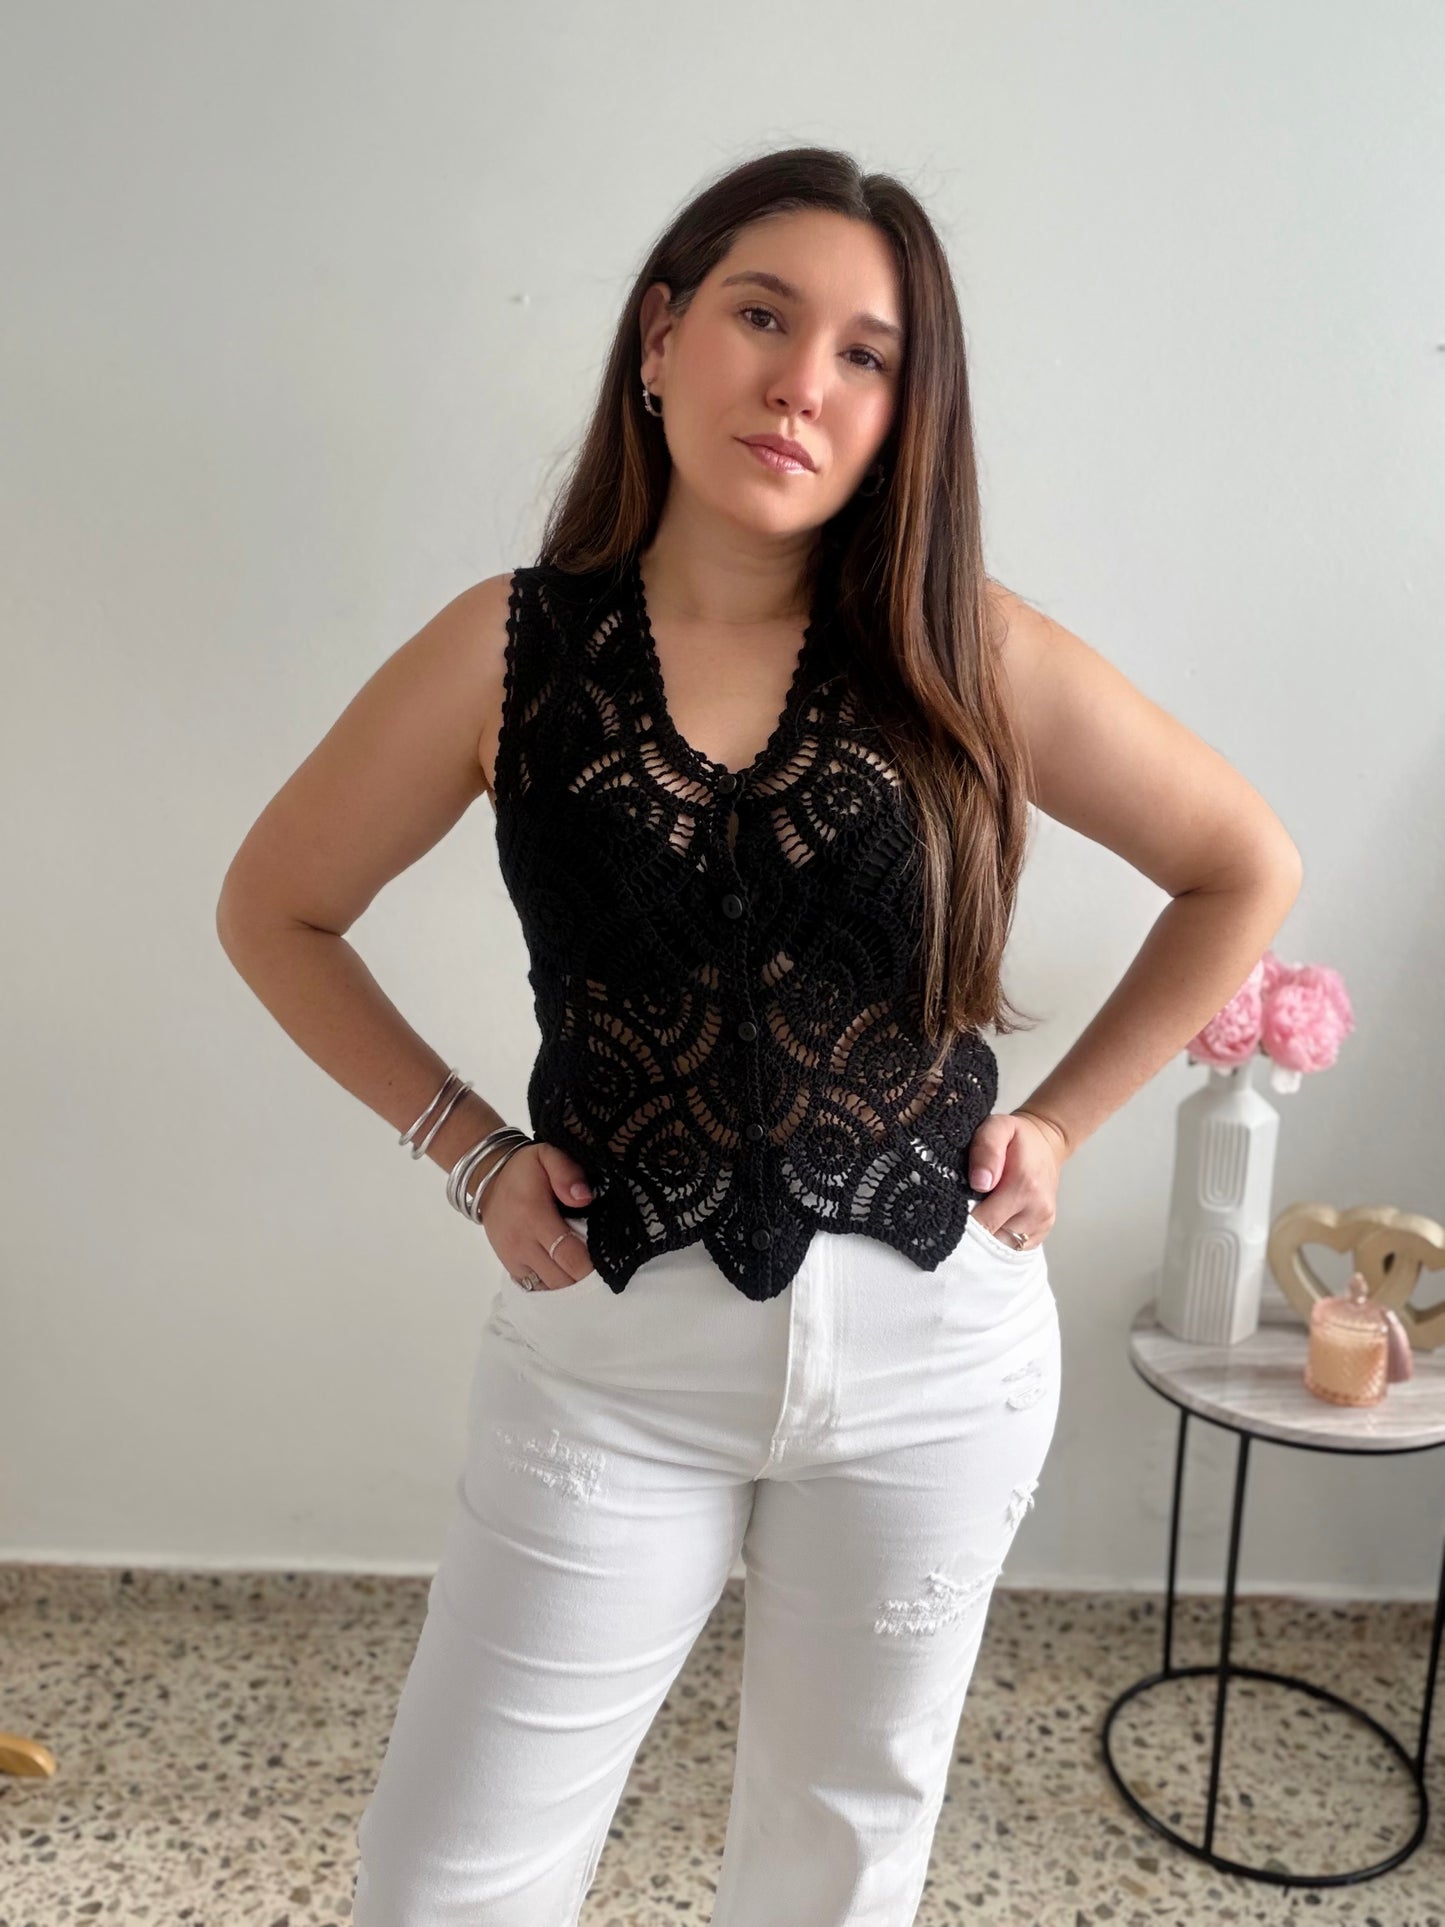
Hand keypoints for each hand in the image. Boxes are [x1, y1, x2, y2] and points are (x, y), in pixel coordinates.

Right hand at [478, 1140, 596, 1290]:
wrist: (489, 1182)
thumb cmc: (525, 1169)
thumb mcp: (547, 1155)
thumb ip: (567, 1172)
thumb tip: (584, 1198)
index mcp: (534, 1216)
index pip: (568, 1255)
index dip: (591, 1268)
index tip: (611, 1265)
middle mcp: (522, 1243)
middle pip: (561, 1279)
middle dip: (586, 1281)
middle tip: (606, 1272)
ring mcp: (514, 1258)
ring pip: (549, 1289)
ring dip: (571, 1286)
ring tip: (589, 1276)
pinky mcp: (511, 1267)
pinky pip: (536, 1289)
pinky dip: (555, 1287)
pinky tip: (569, 1277)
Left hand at [966, 1109, 1069, 1249]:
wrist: (1045, 1143)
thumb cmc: (1016, 1137)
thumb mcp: (997, 1127)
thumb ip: (986, 1150)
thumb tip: (980, 1182)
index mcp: (1025, 1186)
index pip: (984, 1222)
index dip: (961, 1221)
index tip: (947, 1211)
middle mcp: (1037, 1210)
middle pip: (991, 1240)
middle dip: (971, 1232)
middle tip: (956, 1213)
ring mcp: (1042, 1224)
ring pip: (1001, 1247)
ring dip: (985, 1237)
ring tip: (975, 1213)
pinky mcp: (1042, 1232)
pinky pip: (1013, 1247)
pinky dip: (998, 1238)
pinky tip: (992, 1219)